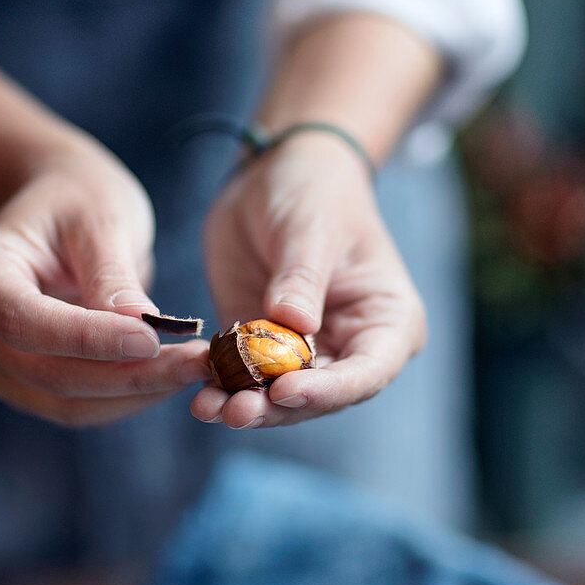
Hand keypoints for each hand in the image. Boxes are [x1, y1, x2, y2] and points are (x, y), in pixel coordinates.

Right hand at [0, 145, 209, 425]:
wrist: (63, 212)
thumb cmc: (79, 200)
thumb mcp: (100, 218)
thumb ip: (112, 273)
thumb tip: (139, 327)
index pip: (22, 321)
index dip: (87, 338)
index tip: (154, 338)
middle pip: (47, 373)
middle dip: (130, 375)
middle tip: (199, 362)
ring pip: (66, 403)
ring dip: (137, 394)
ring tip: (196, 367)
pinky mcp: (25, 386)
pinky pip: (79, 407)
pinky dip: (130, 396)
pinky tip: (173, 374)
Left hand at [192, 134, 426, 427]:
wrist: (277, 173)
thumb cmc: (314, 191)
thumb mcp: (311, 228)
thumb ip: (302, 277)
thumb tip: (295, 323)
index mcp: (387, 322)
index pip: (366, 372)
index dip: (327, 390)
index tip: (283, 391)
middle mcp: (351, 347)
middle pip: (319, 396)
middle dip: (276, 408)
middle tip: (235, 412)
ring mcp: (305, 352)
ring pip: (279, 396)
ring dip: (244, 406)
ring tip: (207, 406)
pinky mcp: (261, 347)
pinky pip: (244, 377)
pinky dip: (222, 386)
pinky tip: (196, 389)